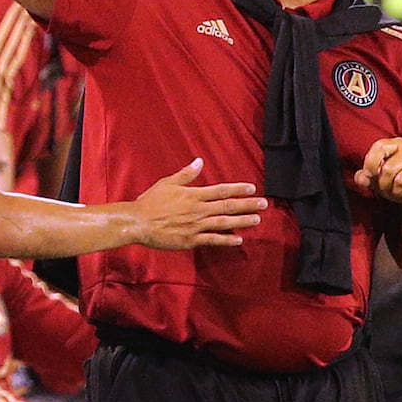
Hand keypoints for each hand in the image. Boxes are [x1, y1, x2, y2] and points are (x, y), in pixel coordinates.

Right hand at [130, 158, 264, 249]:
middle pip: (227, 206)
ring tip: (257, 219)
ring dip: (242, 221)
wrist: (137, 222)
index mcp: (193, 195)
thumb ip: (186, 174)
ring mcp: (195, 226)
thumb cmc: (150, 202)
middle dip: (247, 204)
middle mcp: (198, 210)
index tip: (252, 188)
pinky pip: (212, 240)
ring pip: (224, 223)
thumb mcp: (167, 183)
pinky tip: (238, 239)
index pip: (221, 191)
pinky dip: (226, 240)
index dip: (238, 189)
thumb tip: (199, 161)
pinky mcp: (190, 240)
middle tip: (264, 204)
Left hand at [354, 139, 401, 214]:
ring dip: (396, 193)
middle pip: (388, 169)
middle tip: (387, 190)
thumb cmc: (398, 181)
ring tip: (399, 193)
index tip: (369, 176)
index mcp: (394, 145)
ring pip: (401, 180)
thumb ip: (365, 176)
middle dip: (384, 186)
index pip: (380, 147)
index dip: (371, 163)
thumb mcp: (378, 178)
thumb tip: (362, 178)